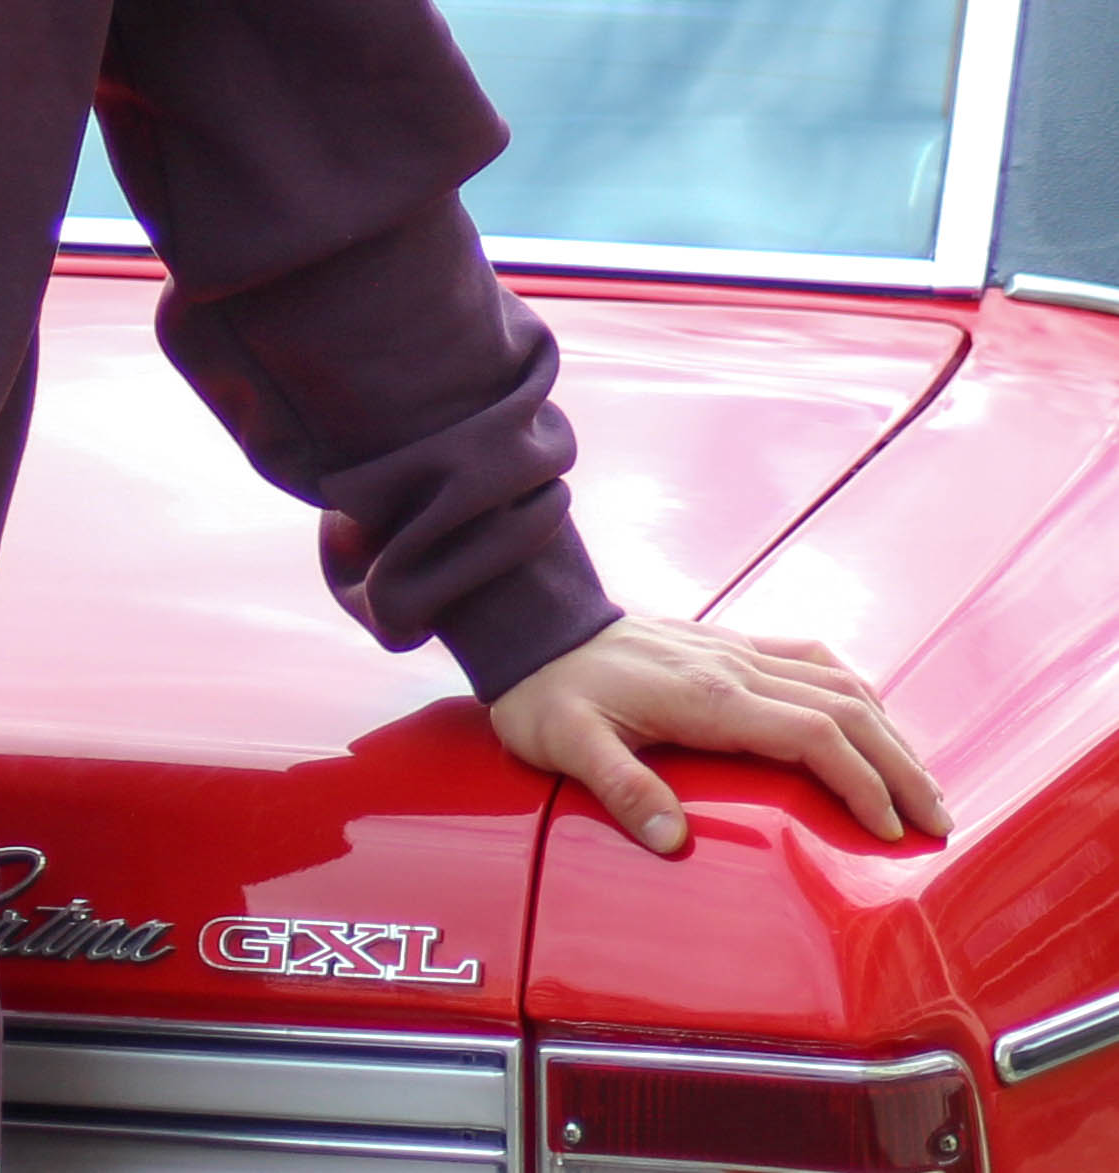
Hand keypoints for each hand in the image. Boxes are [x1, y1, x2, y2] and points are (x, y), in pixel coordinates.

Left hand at [489, 613, 951, 857]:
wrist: (527, 623)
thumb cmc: (546, 691)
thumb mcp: (567, 745)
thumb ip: (620, 789)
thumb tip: (673, 842)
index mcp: (707, 696)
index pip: (814, 735)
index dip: (862, 783)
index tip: (892, 833)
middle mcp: (732, 666)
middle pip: (846, 710)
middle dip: (900, 767)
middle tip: (938, 823)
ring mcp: (732, 651)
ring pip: (838, 682)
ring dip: (889, 732)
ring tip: (922, 785)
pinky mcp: (725, 645)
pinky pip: (808, 659)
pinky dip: (853, 691)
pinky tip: (872, 719)